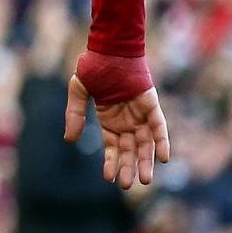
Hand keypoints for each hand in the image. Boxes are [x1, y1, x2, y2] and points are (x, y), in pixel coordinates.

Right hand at [65, 51, 171, 190]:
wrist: (110, 46)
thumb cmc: (94, 66)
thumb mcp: (78, 92)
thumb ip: (75, 114)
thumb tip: (69, 139)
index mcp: (109, 119)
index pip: (113, 147)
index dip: (111, 162)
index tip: (109, 179)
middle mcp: (126, 120)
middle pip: (130, 149)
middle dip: (128, 167)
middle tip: (128, 186)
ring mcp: (140, 113)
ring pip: (145, 142)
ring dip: (145, 160)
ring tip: (145, 180)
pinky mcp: (151, 104)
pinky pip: (159, 126)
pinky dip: (162, 141)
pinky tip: (162, 158)